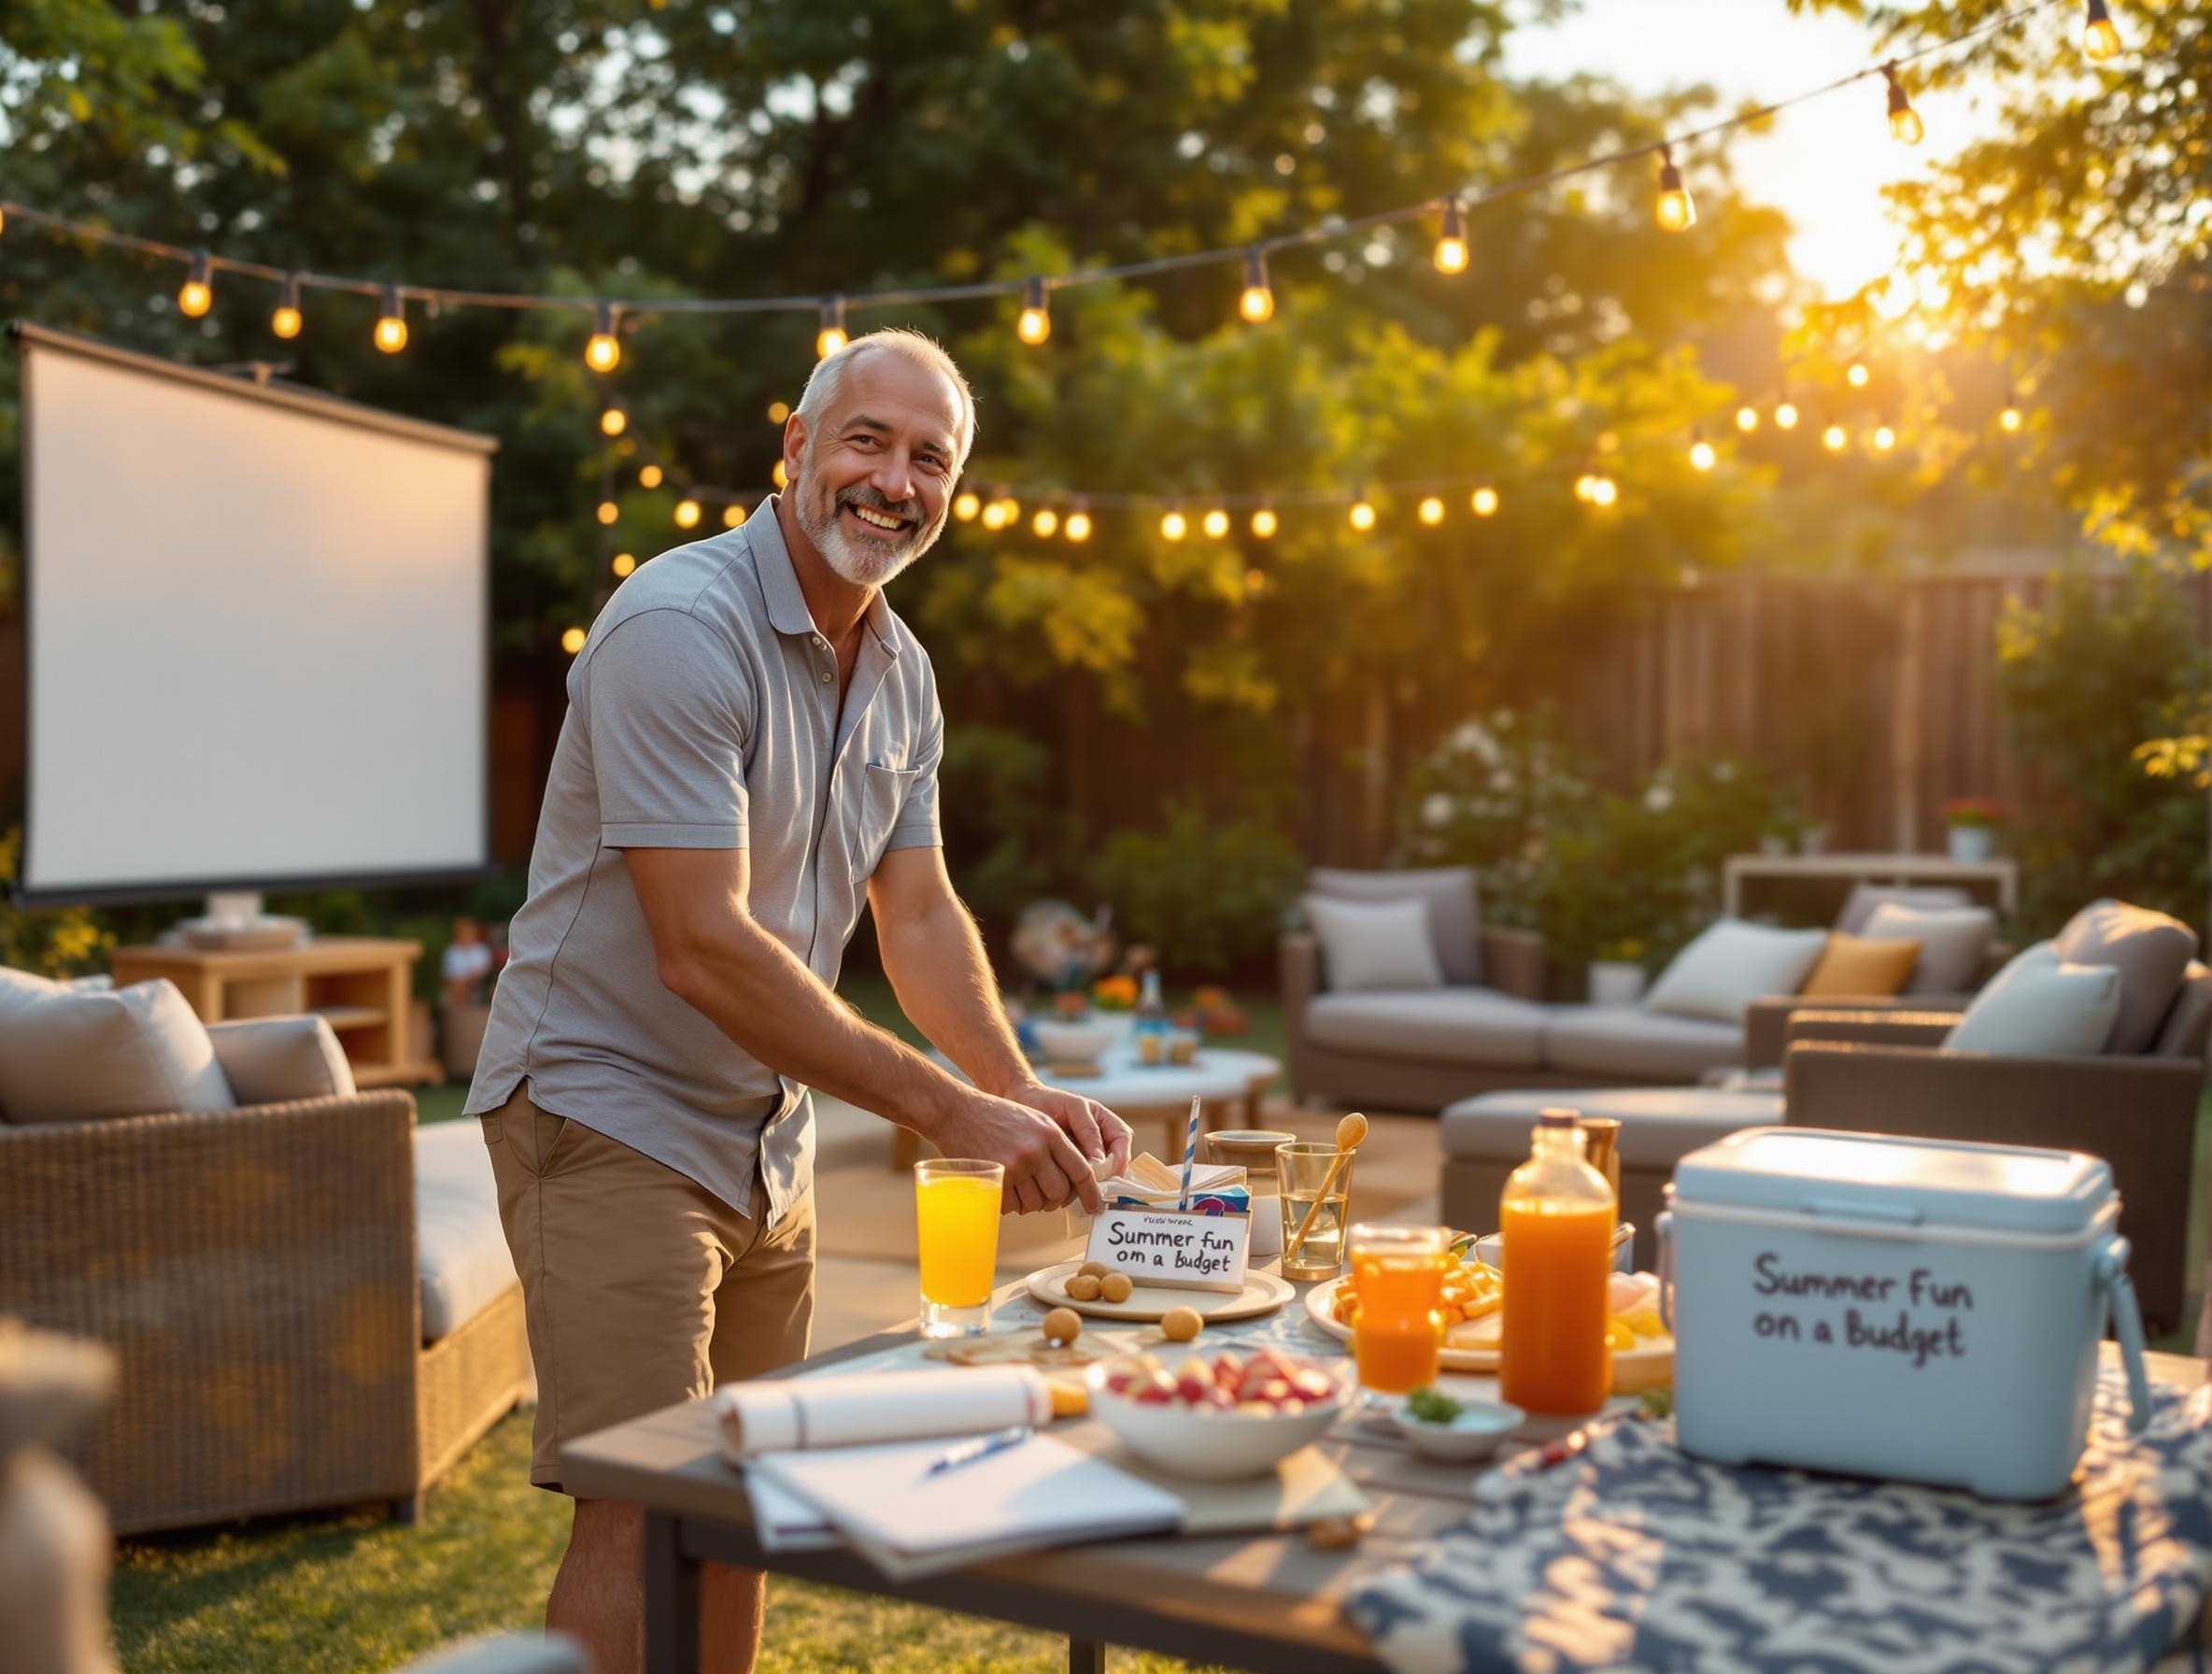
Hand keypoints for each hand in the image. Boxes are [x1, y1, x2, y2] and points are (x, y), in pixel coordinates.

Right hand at [926, 1085, 1103, 1215]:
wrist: (956, 1111)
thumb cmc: (995, 1116)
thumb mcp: (1033, 1120)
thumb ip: (1054, 1146)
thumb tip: (1072, 1180)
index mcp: (1050, 1134)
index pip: (1081, 1171)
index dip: (1090, 1193)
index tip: (1094, 1206)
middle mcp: (1036, 1151)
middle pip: (1059, 1193)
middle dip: (1054, 1201)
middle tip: (1045, 1198)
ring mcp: (1015, 1166)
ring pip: (1036, 1203)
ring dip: (1030, 1203)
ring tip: (1019, 1189)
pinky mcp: (995, 1179)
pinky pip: (1013, 1206)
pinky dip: (1011, 1204)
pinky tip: (1004, 1190)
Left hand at [1004, 1076, 1131, 1183]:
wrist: (1023, 1105)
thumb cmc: (1047, 1101)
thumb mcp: (1072, 1108)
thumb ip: (1088, 1130)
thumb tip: (1100, 1160)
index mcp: (1106, 1121)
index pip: (1122, 1140)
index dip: (1119, 1157)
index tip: (1106, 1170)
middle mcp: (1100, 1140)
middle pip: (1116, 1162)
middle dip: (1107, 1176)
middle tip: (1094, 1187)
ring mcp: (1087, 1154)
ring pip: (1100, 1175)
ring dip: (1092, 1184)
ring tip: (1078, 1190)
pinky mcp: (1071, 1166)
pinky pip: (1081, 1180)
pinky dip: (1077, 1187)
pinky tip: (1066, 1191)